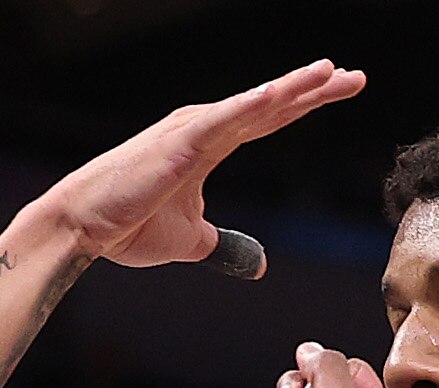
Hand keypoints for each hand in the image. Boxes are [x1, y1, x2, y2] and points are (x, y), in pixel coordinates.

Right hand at [42, 62, 364, 271]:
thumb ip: (225, 244)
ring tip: (329, 73)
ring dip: (290, 88)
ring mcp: (191, 131)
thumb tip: (258, 264)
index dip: (305, 106)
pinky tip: (279, 93)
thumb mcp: (192, 241)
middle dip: (314, 90)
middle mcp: (204, 128)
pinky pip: (222, 120)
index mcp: (209, 145)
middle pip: (270, 105)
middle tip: (355, 78)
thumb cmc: (128, 227)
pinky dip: (251, 105)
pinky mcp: (178, 142)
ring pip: (252, 105)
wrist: (83, 228)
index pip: (268, 121)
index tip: (342, 91)